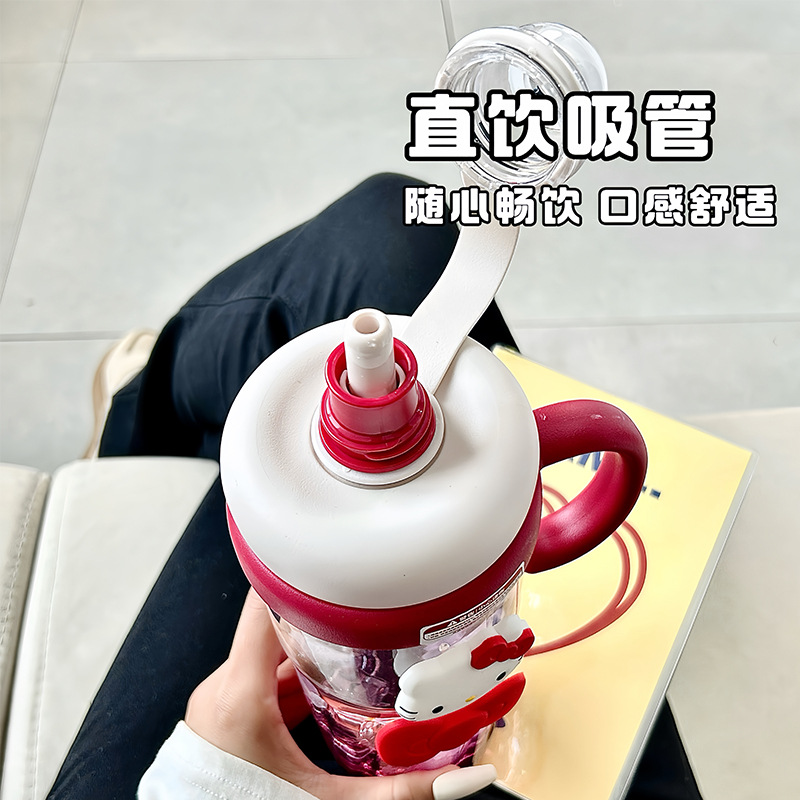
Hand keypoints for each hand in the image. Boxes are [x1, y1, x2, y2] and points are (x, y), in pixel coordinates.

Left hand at [186, 588, 495, 799]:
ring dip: (309, 655)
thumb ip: (397, 791)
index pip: (264, 604)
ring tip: (357, 651)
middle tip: (369, 614)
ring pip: (269, 656)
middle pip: (276, 628)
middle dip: (323, 623)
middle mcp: (223, 688)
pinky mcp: (220, 715)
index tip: (337, 563)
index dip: (301, 577)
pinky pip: (259, 680)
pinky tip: (328, 695)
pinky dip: (292, 682)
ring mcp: (217, 701)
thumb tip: (459, 780)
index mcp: (241, 695)